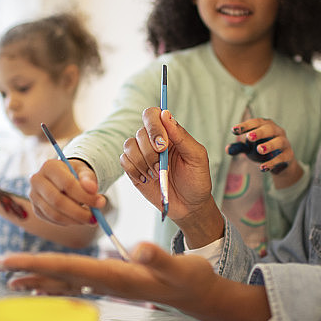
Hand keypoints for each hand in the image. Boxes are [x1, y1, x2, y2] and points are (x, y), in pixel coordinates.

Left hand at [0, 242, 270, 320]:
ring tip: (12, 279)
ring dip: (40, 279)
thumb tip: (137, 250)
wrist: (201, 296)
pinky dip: (59, 280)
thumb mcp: (179, 267)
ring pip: (66, 282)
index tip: (8, 262)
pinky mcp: (116, 282)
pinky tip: (49, 281)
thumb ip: (159, 259)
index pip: (67, 269)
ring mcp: (110, 284)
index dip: (36, 264)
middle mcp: (106, 282)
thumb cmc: (191, 279)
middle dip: (29, 271)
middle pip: (60, 276)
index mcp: (115, 276)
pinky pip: (79, 281)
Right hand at [29, 158, 105, 225]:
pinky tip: (79, 218)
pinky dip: (68, 222)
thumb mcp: (84, 171)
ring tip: (90, 219)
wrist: (64, 178)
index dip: (85, 196)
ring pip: (54, 214)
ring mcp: (34, 196)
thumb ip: (89, 178)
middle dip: (79, 212)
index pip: (67, 184)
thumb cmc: (76, 174)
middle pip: (58, 201)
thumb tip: (92, 189)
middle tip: (95, 218)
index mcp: (49, 166)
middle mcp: (37, 180)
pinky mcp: (37, 209)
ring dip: (75, 220)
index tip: (101, 202)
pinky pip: (53, 220)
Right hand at [120, 108, 222, 245]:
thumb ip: (182, 136)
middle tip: (162, 167)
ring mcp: (142, 154)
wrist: (189, 206)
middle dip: (151, 152)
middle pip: (140, 132)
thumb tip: (165, 114)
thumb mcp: (196, 157)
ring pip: (129, 146)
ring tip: (157, 174)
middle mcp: (153, 140)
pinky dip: (135, 170)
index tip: (163, 145)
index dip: (154, 126)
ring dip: (143, 162)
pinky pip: (124, 161)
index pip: (153, 115)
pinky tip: (147, 179)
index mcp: (170, 133)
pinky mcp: (133, 168)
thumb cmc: (196, 180)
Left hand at [228, 118, 302, 187]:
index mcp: (265, 125)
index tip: (234, 130)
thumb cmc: (263, 149)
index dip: (245, 126)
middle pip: (269, 129)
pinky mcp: (288, 155)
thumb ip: (239, 148)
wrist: (281, 163)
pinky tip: (262, 168)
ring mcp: (284, 142)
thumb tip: (227, 149)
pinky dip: (272, 163)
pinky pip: (281, 158)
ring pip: (279, 142)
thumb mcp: (250, 148)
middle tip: (249, 137)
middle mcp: (277, 131)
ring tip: (259, 150)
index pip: (255, 122)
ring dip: (269, 145)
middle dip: (259, 132)